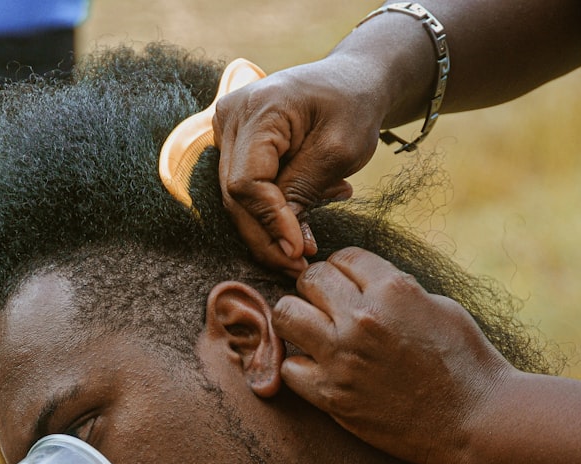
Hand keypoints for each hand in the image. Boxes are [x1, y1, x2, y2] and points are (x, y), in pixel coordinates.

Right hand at [214, 56, 386, 272]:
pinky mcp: (234, 145)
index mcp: (259, 108)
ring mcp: (227, 130)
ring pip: (237, 199)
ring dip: (271, 229)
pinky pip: (246, 190)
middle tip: (300, 266)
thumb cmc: (353, 106)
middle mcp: (231, 116)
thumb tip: (283, 245)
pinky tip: (303, 220)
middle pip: (235, 196)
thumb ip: (304, 192)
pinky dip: (274, 211)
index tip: (300, 252)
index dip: (270, 222)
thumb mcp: (339, 150)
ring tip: (309, 243)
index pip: (247, 182)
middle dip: (267, 237)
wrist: (353, 80)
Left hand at [271, 247, 512, 463]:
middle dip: (317, 290)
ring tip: (315, 333)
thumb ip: (394, 289)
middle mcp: (362, 318)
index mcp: (393, 289)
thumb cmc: (466, 361)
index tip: (350, 286)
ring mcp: (343, 357)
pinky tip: (320, 370)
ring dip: (298, 320)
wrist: (477, 421)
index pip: (342, 257)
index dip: (345, 270)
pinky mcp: (333, 395)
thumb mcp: (438, 306)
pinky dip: (300, 366)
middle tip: (330, 308)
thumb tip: (362, 281)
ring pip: (285, 315)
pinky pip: (289, 367)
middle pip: (308, 279)